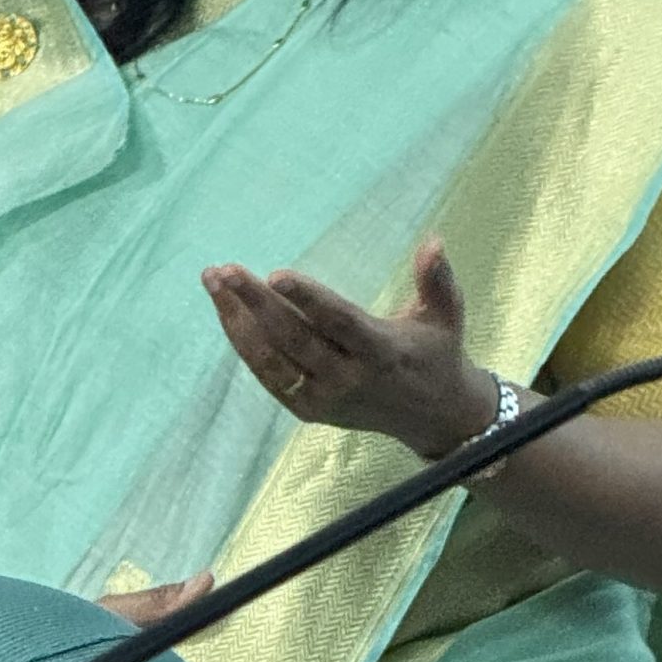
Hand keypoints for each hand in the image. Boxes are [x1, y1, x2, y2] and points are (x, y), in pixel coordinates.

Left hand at [202, 238, 500, 460]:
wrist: (433, 419)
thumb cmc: (437, 355)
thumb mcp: (447, 317)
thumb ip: (437, 280)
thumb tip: (433, 242)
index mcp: (381, 352)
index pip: (338, 322)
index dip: (307, 299)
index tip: (275, 274)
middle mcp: (349, 378)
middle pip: (293, 339)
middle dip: (255, 303)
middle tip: (224, 270)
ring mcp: (324, 398)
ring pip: (272, 359)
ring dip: (238, 321)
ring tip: (214, 283)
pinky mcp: (308, 409)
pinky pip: (269, 375)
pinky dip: (245, 344)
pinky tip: (226, 312)